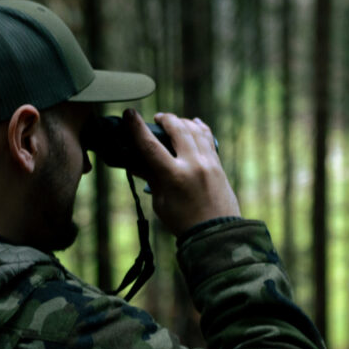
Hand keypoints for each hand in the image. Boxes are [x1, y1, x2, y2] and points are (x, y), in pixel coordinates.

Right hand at [127, 109, 240, 235]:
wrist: (216, 234)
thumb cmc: (183, 222)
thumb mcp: (160, 202)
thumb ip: (150, 178)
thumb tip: (135, 162)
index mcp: (174, 176)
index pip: (150, 146)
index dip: (137, 128)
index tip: (129, 114)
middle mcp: (193, 165)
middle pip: (177, 129)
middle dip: (165, 119)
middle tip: (157, 118)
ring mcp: (209, 163)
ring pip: (195, 130)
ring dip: (182, 121)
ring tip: (173, 122)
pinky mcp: (218, 165)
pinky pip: (208, 139)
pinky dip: (199, 129)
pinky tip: (194, 124)